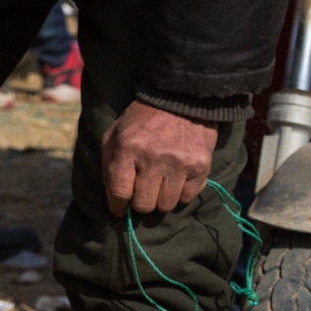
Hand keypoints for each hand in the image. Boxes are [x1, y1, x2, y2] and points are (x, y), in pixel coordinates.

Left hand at [101, 100, 216, 215]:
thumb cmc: (141, 122)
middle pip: (144, 205)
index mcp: (127, 148)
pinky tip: (176, 178)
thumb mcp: (114, 135)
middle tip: (141, 193)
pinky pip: (187, 197)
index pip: (119, 192)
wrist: (180, 100)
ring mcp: (179, 162)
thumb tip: (115, 201)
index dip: (117, 206)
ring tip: (159, 183)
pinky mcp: (201, 165)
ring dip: (160, 199)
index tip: (118, 210)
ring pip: (166, 205)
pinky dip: (180, 193)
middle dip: (139, 203)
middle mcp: (153, 157)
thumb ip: (110, 166)